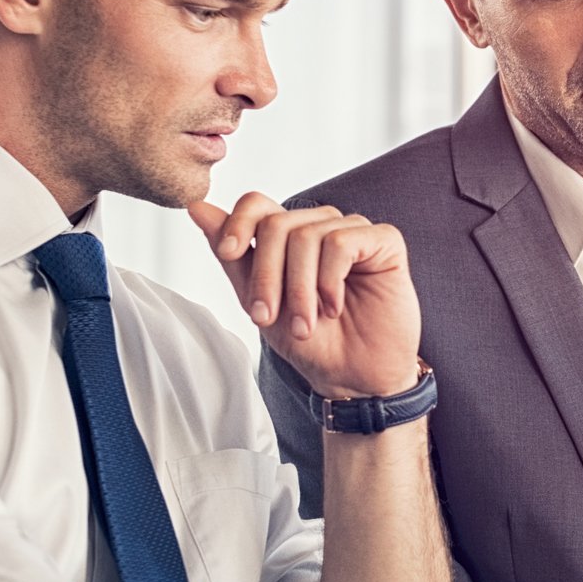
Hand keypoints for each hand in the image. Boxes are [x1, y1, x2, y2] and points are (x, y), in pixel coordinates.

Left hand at [188, 195, 420, 398]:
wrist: (353, 377)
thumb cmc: (313, 343)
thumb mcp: (260, 302)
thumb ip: (233, 257)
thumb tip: (198, 208)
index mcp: (291, 237)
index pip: (258, 204)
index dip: (238, 223)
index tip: (227, 253)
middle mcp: (321, 227)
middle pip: (277, 224)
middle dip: (267, 276)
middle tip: (268, 318)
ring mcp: (354, 231)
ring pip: (307, 236)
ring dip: (300, 288)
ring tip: (308, 323)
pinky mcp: (384, 242)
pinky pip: (343, 242)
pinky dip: (330, 280)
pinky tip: (333, 306)